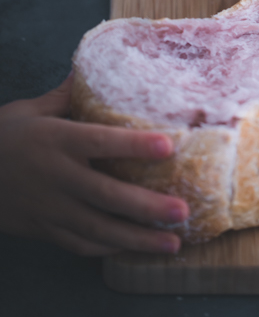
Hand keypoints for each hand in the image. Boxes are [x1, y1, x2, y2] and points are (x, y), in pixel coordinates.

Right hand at [0, 75, 187, 256]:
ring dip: (137, 239)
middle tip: (182, 211)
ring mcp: (51, 208)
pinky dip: (108, 249)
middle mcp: (57, 177)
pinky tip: (134, 249)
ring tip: (172, 243)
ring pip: (98, 229)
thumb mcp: (31, 110)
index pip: (101, 142)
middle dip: (146, 207)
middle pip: (106, 195)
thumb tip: (94, 66)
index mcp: (57, 140)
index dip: (135, 146)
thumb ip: (68, 95)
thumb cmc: (2, 137)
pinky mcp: (44, 230)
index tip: (168, 146)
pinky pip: (80, 244)